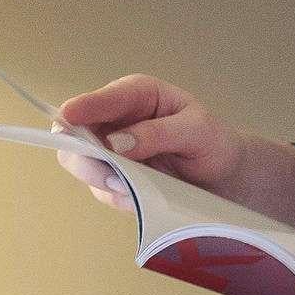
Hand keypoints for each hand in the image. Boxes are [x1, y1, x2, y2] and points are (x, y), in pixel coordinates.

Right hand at [53, 74, 244, 210]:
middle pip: (74, 134)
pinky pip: (102, 191)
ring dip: (103, 181)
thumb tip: (116, 143)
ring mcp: (111, 152)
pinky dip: (119, 198)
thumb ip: (159, 133)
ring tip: (135, 190)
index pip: (100, 99)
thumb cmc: (213, 144)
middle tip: (111, 176)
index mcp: (135, 96)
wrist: (225, 178)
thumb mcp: (198, 131)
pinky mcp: (114, 179)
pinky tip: (143, 198)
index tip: (68, 117)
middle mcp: (116, 121)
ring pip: (82, 165)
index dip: (81, 108)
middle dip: (85, 157)